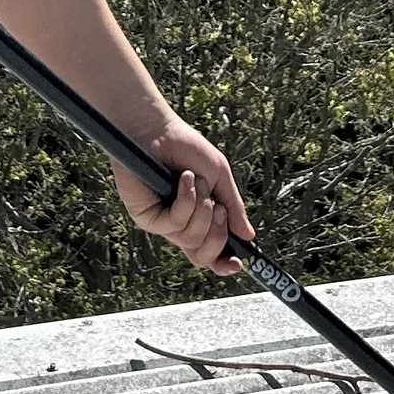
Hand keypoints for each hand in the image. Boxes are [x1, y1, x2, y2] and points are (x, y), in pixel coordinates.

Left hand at [119, 116, 252, 276]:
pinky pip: (174, 224)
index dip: (224, 263)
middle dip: (216, 235)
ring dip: (202, 209)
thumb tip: (248, 236)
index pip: (210, 252)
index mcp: (197, 219)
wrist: (158, 129)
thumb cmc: (185, 148)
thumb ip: (233, 206)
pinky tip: (183, 179)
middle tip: (219, 208)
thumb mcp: (219, 176)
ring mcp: (161, 223)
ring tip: (195, 181)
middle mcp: (178, 226)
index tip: (239, 262)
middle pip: (201, 256)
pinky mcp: (145, 217)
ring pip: (190, 240)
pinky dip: (186, 200)